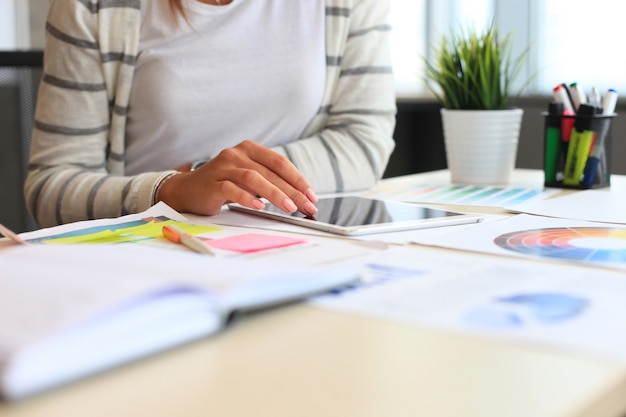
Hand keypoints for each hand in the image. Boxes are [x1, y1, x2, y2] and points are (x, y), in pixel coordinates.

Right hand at [156, 140, 317, 215]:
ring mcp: (223, 167)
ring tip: (289, 208)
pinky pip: (232, 189)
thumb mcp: (249, 177)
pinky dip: (248, 198)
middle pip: (270, 172)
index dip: (298, 179)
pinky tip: (260, 207)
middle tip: (306, 206)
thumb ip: (270, 181)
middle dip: (292, 191)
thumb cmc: (224, 184)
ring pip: (254, 178)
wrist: (188, 190)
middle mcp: (236, 154)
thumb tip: (300, 198)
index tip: (311, 196)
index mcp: (250, 149)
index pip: (280, 162)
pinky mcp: (212, 182)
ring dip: (275, 194)